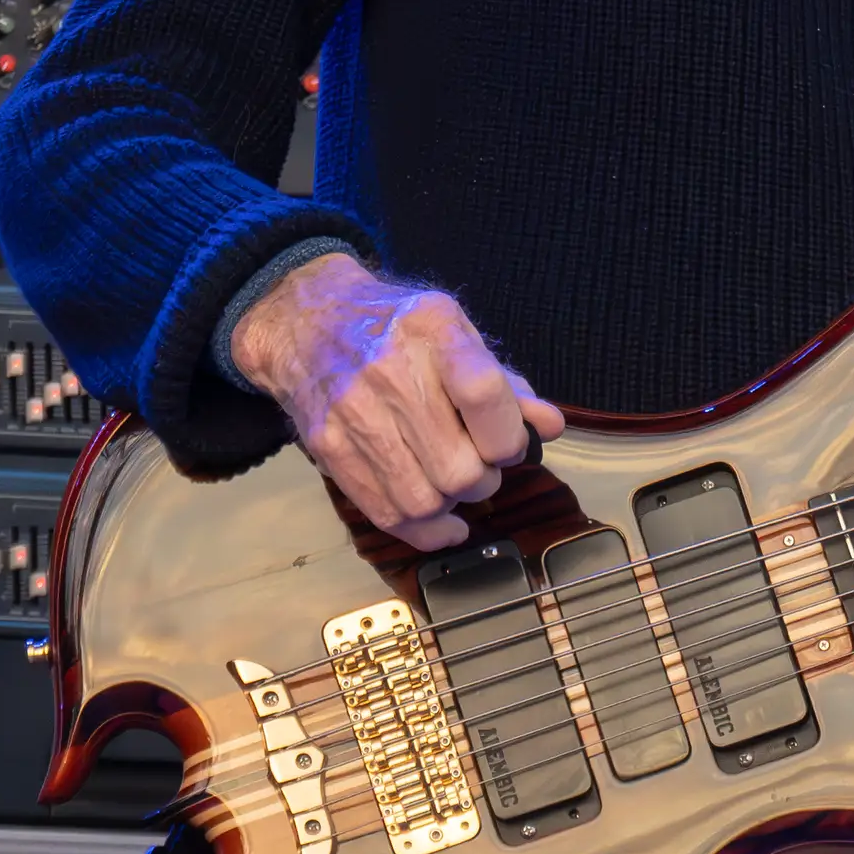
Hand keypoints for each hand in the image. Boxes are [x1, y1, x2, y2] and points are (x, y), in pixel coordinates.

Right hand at [230, 251, 562, 548]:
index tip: (509, 446)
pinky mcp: (326, 448)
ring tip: (456, 487)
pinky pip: (383, 512)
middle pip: (457, 467)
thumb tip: (548, 426)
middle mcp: (388, 371)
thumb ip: (505, 382)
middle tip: (482, 468)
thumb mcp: (455, 332)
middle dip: (483, 481)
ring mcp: (351, 414)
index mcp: (432, 330)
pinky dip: (423, 532)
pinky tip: (443, 524)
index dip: (508, 437)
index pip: (483, 394)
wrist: (305, 321)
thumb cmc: (396, 326)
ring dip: (453, 507)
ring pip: (422, 501)